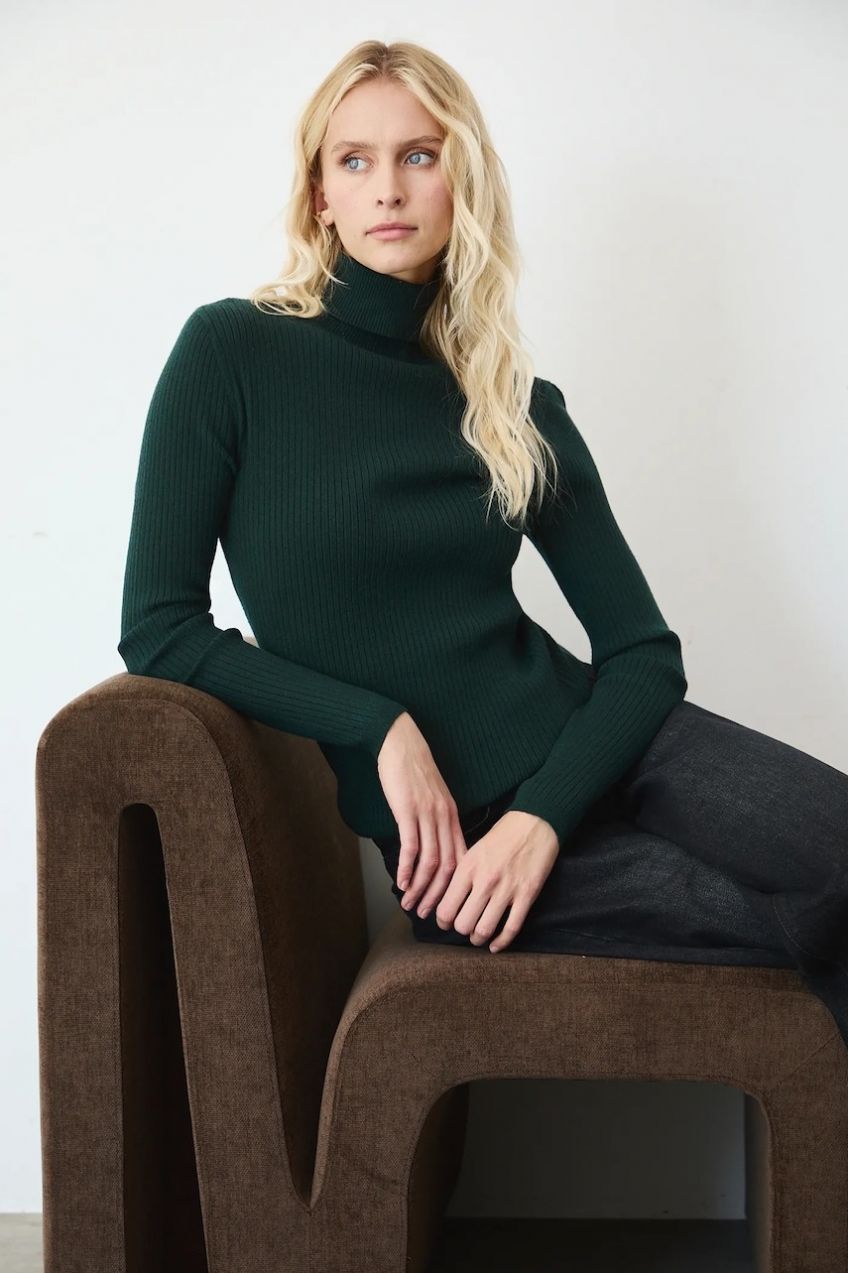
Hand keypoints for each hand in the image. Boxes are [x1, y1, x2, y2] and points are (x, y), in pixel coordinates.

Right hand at [376, 712, 468, 913]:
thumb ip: (435, 818)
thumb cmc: (412, 768)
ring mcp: (428, 815)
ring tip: (410, 904)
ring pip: (430, 860)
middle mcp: (444, 818)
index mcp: (452, 815)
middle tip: (427, 913)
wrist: (400, 742)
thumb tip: (429, 844)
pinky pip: (411, 846)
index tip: (445, 903)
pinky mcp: (409, 810)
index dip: (454, 885)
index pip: (460, 858)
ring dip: (420, 886)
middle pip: (448, 866)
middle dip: (438, 894)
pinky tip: (401, 882)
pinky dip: (407, 868)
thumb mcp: (431, 796)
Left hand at [434, 811, 559, 951]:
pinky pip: (511, 928)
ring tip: (478, 936)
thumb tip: (445, 900)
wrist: (534, 823)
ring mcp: (507, 889)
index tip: (446, 923)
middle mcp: (485, 881)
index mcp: (468, 868)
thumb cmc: (501, 836)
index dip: (443, 922)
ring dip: (478, 938)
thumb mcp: (472, 851)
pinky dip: (501, 943)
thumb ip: (460, 876)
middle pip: (463, 924)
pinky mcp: (527, 895)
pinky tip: (495, 945)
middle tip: (464, 927)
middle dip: (461, 931)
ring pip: (484, 930)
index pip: (446, 909)